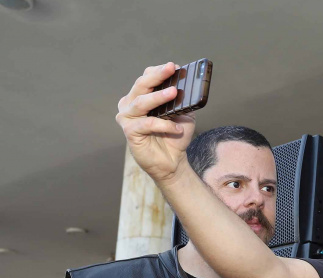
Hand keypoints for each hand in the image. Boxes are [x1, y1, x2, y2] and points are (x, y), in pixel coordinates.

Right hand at [115, 62, 195, 185]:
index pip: (146, 78)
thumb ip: (183, 101)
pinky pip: (147, 124)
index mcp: (141, 97)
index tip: (173, 66)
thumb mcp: (183, 114)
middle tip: (170, 68)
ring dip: (158, 97)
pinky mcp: (130, 132)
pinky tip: (177, 128)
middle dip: (157, 76)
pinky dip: (164, 124)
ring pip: (141, 102)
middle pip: (141, 85)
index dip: (158, 71)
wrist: (173, 160)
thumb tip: (190, 87)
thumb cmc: (175, 135)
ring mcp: (127, 117)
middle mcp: (130, 104)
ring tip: (174, 93)